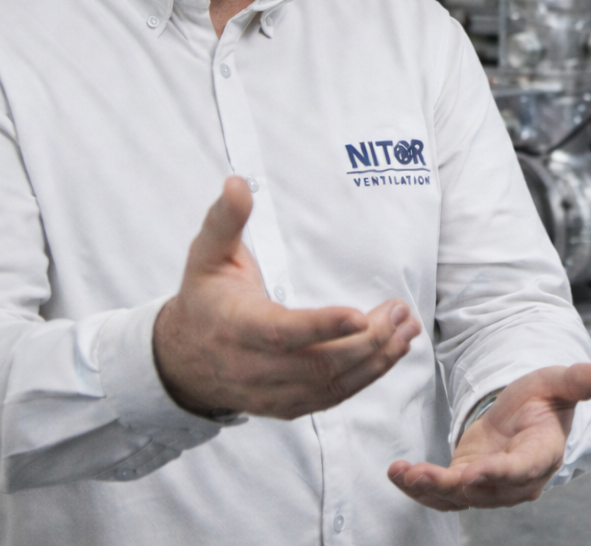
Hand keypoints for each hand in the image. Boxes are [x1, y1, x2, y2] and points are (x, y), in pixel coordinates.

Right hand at [152, 176, 420, 418]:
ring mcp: (271, 392)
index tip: (359, 314)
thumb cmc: (205, 299)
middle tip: (399, 311)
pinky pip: (332, 398)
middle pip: (318, 362)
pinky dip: (367, 377)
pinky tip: (391, 353)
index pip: (281, 332)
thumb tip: (237, 183)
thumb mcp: (208, 254)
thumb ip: (226, 219)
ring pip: (331, 383)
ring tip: (407, 330)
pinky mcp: (288, 407)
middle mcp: (253, 367)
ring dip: (376, 359)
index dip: (321, 326)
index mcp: (235, 327)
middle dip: (367, 339)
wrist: (183, 359)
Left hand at [386, 363, 590, 510]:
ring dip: (428, 488)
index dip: (500, 473)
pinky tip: (397, 473)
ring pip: (458, 496)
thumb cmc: (542, 399)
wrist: (524, 417)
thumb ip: (575, 380)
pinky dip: (417, 486)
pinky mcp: (466, 485)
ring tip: (403, 473)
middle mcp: (517, 480)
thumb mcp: (555, 382)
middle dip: (452, 486)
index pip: (523, 469)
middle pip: (485, 489)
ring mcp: (490, 487)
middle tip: (424, 476)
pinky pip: (441, 493)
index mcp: (542, 454)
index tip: (476, 473)